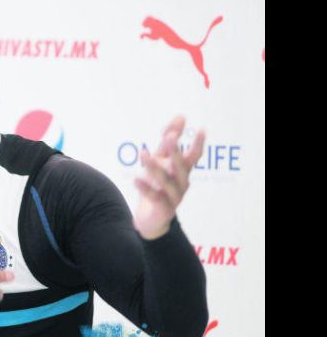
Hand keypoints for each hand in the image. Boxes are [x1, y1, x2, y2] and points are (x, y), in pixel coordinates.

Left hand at [134, 115, 204, 239]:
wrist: (150, 220)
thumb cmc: (157, 187)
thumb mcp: (160, 162)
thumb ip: (167, 142)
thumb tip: (180, 117)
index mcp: (183, 171)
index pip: (193, 156)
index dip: (198, 144)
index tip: (201, 129)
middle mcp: (182, 183)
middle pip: (181, 167)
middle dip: (175, 152)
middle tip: (170, 137)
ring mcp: (174, 197)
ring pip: (166, 181)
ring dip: (154, 167)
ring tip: (143, 154)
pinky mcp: (163, 208)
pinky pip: (154, 196)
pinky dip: (145, 188)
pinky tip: (135, 179)